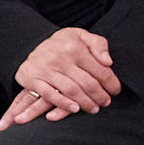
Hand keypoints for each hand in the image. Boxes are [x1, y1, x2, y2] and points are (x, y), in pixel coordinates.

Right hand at [0, 26, 117, 127]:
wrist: (29, 42)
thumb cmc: (62, 43)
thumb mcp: (81, 36)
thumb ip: (98, 45)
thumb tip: (108, 62)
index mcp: (75, 47)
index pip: (99, 69)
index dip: (111, 83)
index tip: (115, 91)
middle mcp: (60, 58)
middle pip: (87, 83)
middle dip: (100, 96)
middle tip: (106, 102)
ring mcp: (46, 69)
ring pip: (71, 90)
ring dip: (85, 103)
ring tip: (94, 108)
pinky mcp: (33, 79)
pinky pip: (50, 95)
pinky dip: (63, 104)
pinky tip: (75, 109)